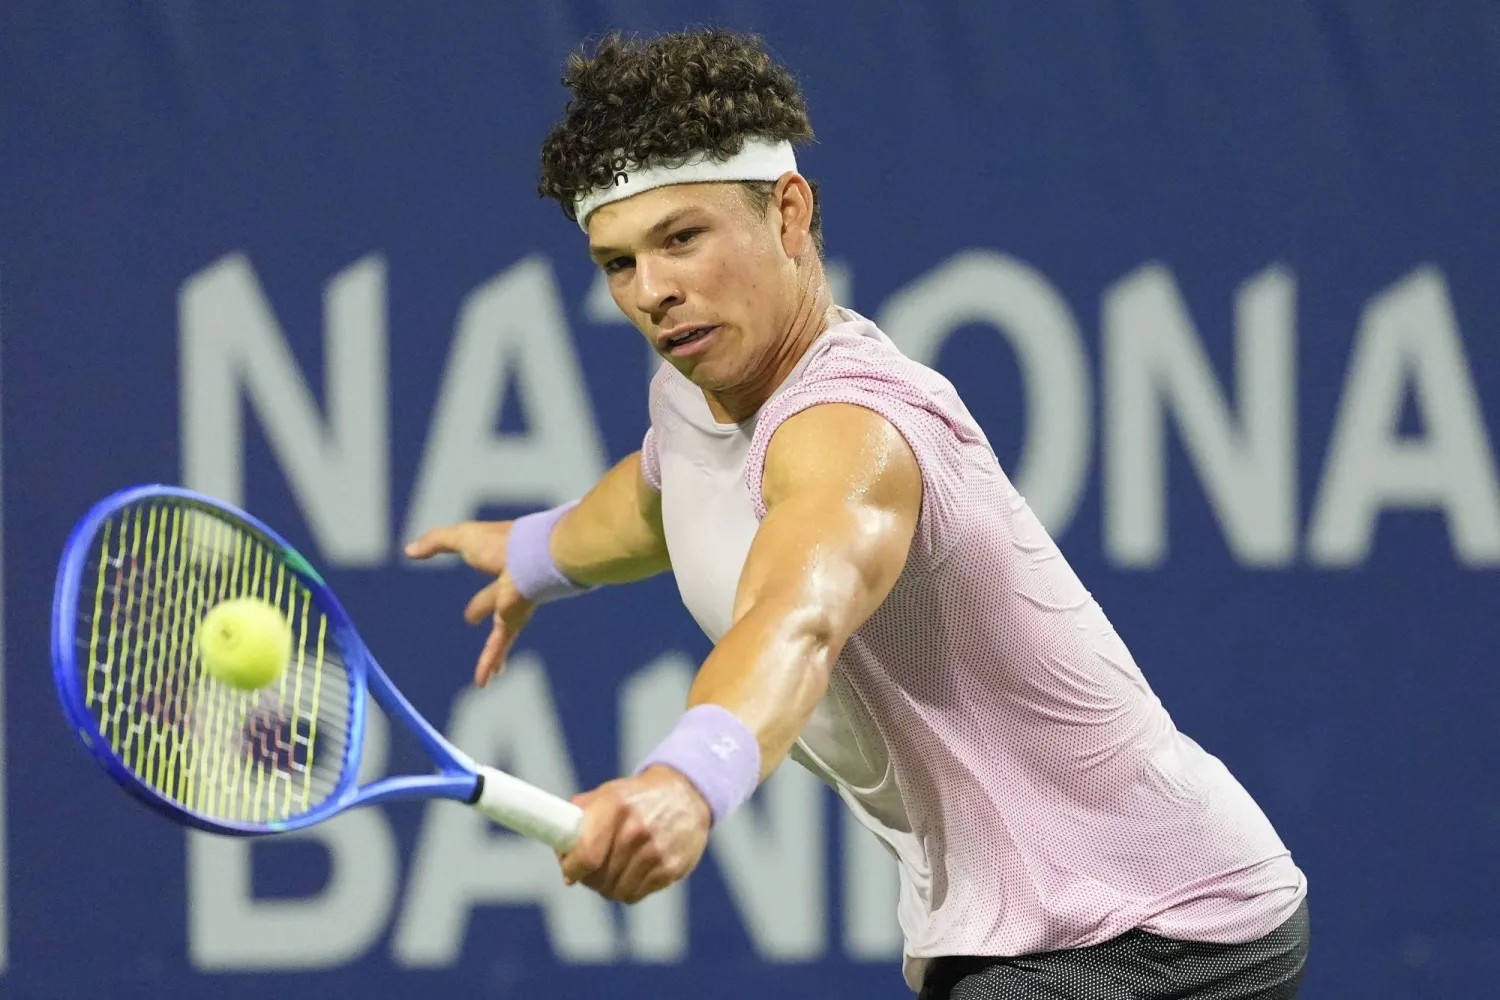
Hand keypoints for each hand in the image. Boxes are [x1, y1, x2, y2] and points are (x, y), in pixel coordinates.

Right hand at [404, 521, 536, 685]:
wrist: (532, 557)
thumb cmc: (501, 544)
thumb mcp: (462, 537)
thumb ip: (436, 541)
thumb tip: (409, 549)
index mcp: (500, 565)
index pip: (487, 577)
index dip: (479, 580)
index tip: (478, 589)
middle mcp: (510, 589)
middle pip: (496, 606)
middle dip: (488, 611)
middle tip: (476, 620)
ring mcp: (513, 608)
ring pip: (501, 635)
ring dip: (494, 652)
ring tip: (492, 671)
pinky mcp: (512, 623)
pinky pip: (497, 647)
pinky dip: (488, 663)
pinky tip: (483, 682)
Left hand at [558, 765, 710, 902]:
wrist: (686, 794)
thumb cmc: (636, 797)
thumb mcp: (607, 794)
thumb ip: (578, 818)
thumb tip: (562, 853)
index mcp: (615, 806)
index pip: (586, 854)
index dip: (572, 868)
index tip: (569, 871)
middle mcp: (636, 829)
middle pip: (598, 877)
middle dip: (588, 878)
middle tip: (590, 871)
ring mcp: (656, 850)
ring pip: (615, 890)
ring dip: (608, 886)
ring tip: (612, 872)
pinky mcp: (670, 868)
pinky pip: (635, 895)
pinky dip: (628, 889)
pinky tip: (632, 873)